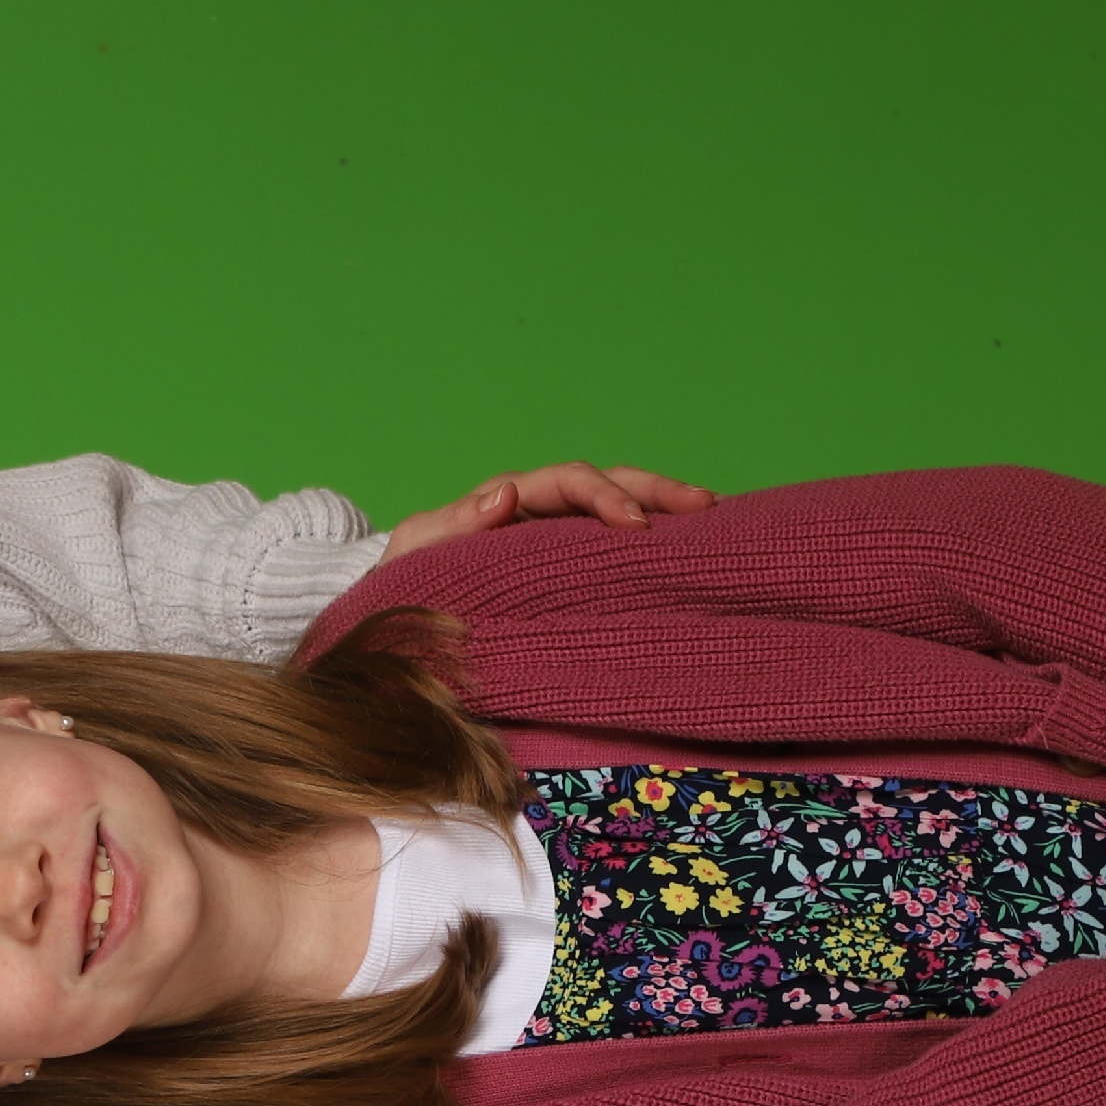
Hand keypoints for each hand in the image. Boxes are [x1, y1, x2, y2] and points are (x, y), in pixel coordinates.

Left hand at [380, 462, 713, 562]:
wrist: (393, 623)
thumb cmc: (400, 588)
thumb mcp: (415, 556)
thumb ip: (453, 526)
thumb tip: (506, 496)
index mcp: (506, 503)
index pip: (566, 483)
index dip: (603, 497)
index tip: (634, 525)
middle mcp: (537, 512)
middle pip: (606, 483)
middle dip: (654, 490)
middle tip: (702, 505)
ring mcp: (555, 541)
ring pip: (618, 512)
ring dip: (664, 512)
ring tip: (711, 519)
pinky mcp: (567, 573)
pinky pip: (613, 553)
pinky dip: (651, 548)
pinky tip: (687, 556)